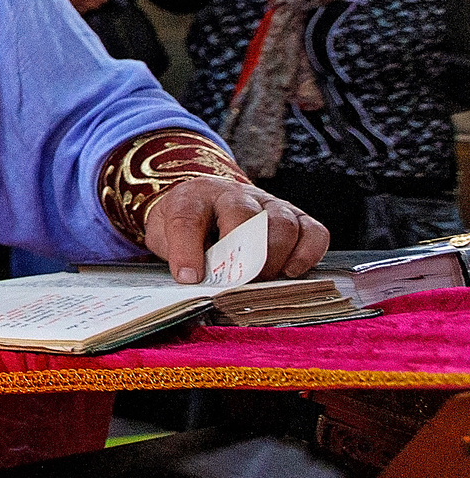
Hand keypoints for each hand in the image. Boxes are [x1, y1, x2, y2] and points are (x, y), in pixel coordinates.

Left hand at [142, 178, 328, 283]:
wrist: (208, 201)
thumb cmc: (187, 222)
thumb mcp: (164, 234)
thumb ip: (176, 252)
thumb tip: (194, 280)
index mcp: (193, 198)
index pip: (188, 219)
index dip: (188, 250)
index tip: (189, 277)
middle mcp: (234, 195)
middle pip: (243, 214)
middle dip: (240, 253)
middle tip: (236, 282)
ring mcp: (267, 203)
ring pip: (282, 221)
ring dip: (274, 256)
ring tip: (262, 280)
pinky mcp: (294, 217)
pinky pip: (312, 231)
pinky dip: (308, 252)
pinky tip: (292, 271)